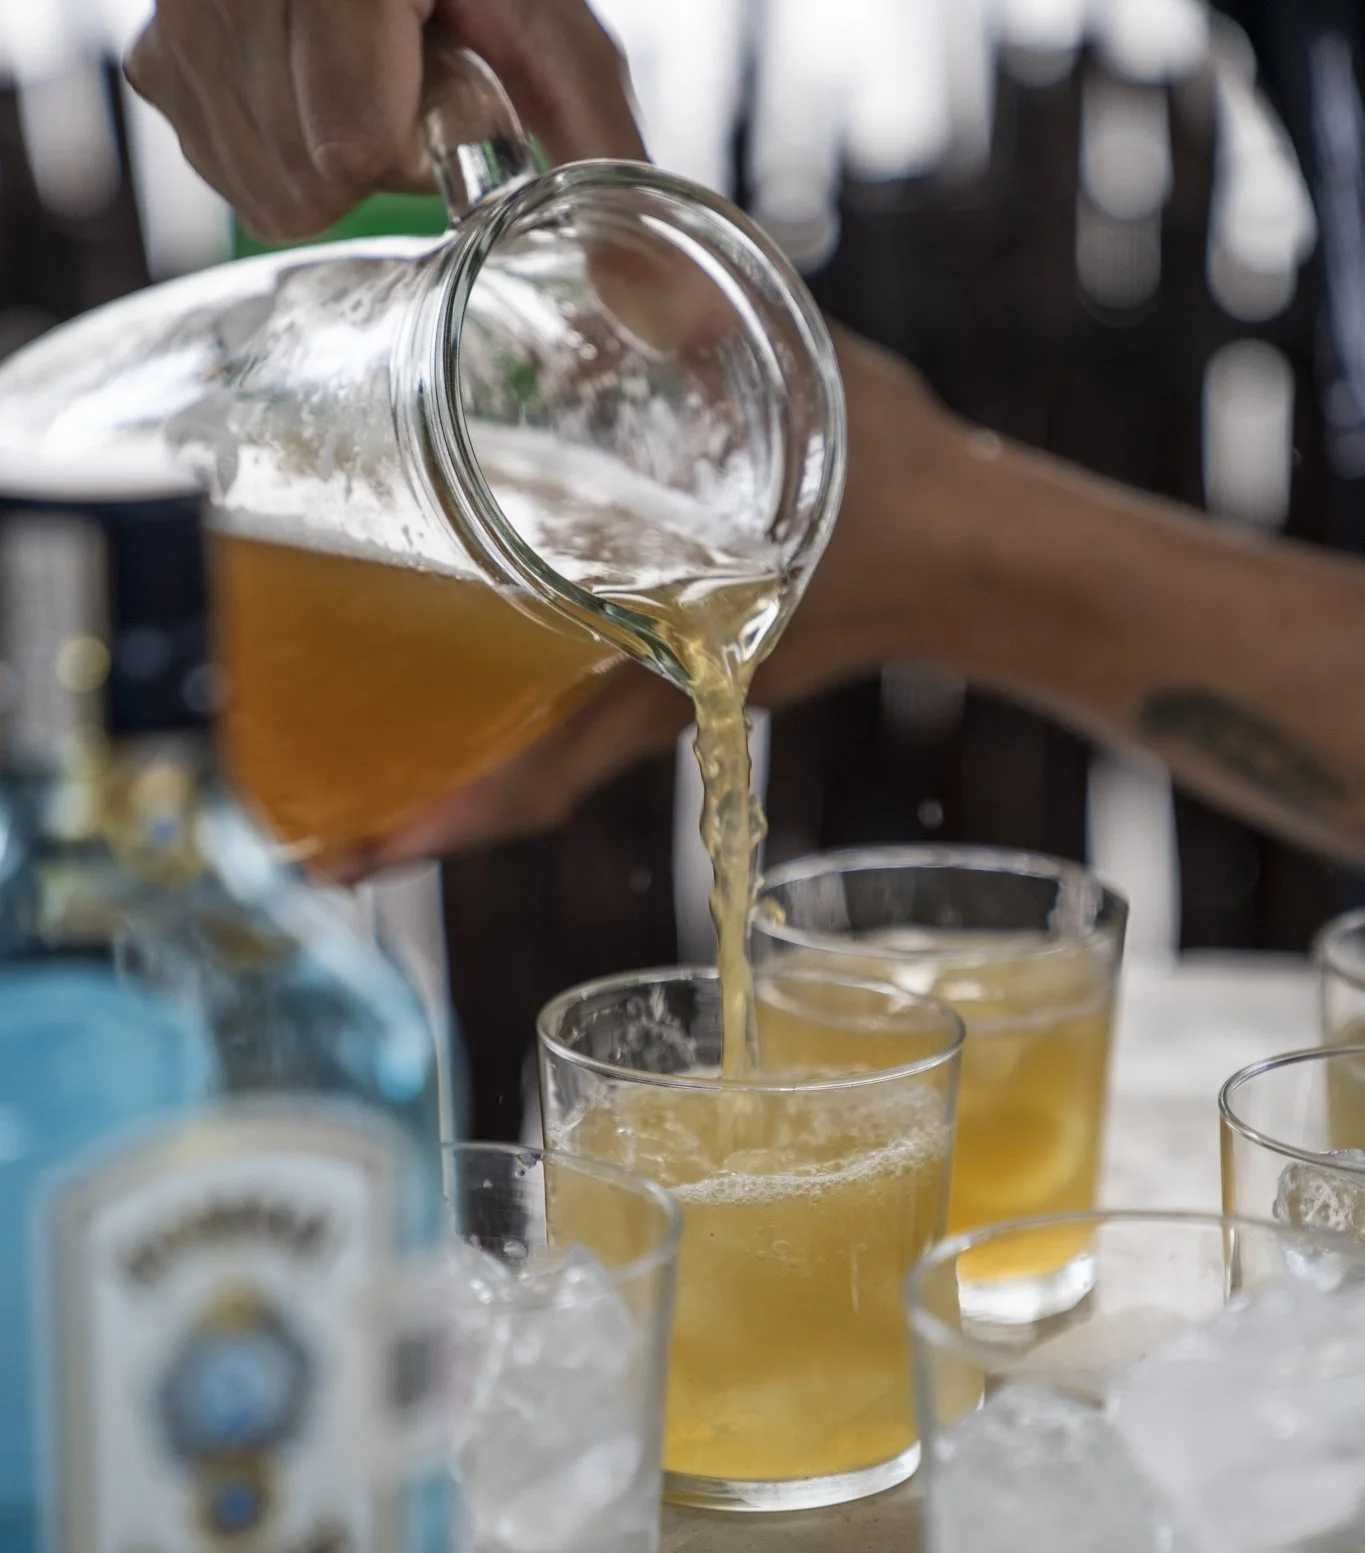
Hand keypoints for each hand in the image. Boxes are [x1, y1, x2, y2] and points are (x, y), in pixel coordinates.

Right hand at [125, 0, 645, 243]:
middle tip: (407, 75)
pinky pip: (222, 173)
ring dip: (329, 161)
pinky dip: (281, 154)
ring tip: (364, 74)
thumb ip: (610, 177)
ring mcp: (181, 32)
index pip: (349, 148)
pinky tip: (314, 91)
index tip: (442, 73)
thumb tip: (682, 329)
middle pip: (303, 189)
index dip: (411, 140)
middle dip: (374, 156)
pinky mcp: (159, 64)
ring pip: (262, 196)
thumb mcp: (553, 42)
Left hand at [321, 330, 961, 875]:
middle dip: (418, 824)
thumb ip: (695, 306)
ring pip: (542, 770)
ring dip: (451, 797)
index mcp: (683, 656)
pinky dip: (509, 747)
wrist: (974, 555)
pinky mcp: (677, 673)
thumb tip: (596, 224)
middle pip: (522, 788)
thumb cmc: (903, 484)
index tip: (367, 850)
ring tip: (350, 819)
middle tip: (313, 853)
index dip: (458, 812)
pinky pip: (576, 728)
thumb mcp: (804, 389)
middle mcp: (662, 696)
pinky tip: (450, 732)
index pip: (554, 762)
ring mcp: (669, 694)